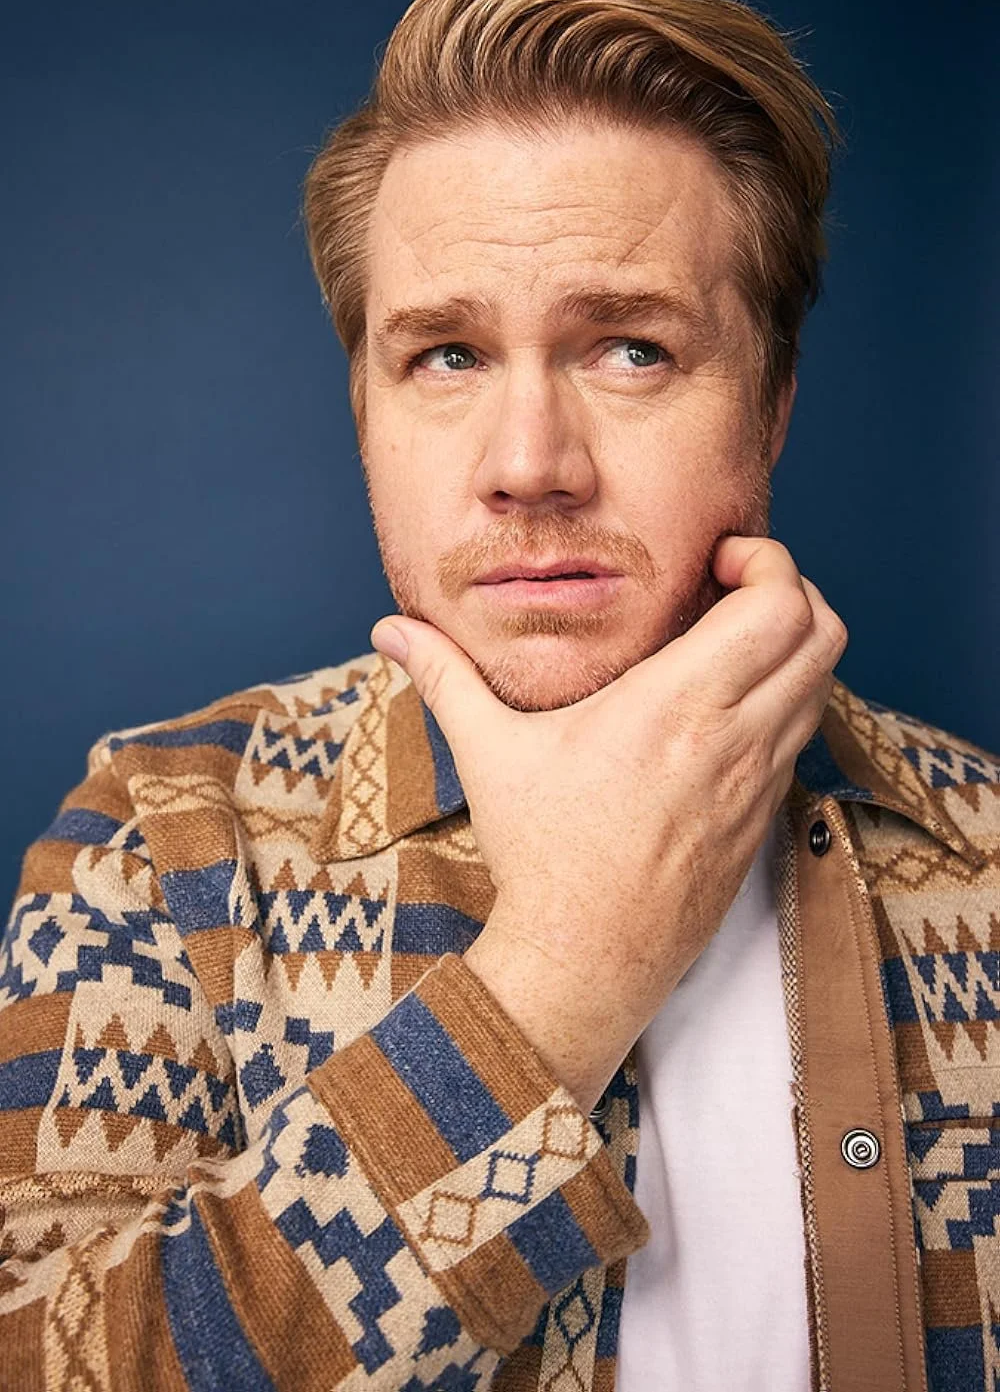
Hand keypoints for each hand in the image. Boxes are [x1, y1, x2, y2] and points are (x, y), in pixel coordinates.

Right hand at [371, 537, 846, 1111]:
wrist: (585, 961)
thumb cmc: (541, 857)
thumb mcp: (489, 755)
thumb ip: (444, 677)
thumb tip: (389, 629)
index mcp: (675, 706)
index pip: (778, 606)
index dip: (769, 561)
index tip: (721, 559)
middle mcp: (733, 738)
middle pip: (823, 632)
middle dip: (793, 589)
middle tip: (737, 588)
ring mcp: (757, 782)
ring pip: (823, 683)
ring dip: (794, 646)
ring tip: (733, 641)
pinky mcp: (761, 818)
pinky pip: (802, 735)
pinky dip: (787, 699)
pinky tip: (728, 705)